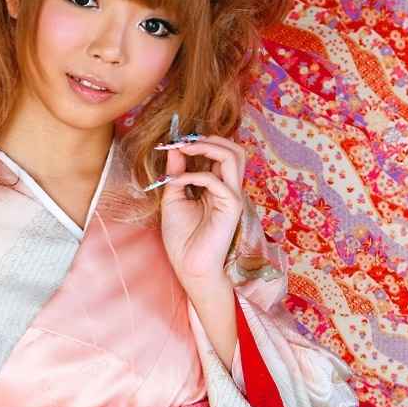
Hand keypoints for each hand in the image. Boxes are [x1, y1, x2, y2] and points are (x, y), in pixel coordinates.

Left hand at [155, 134, 245, 294]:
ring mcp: (233, 196)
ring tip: (184, 148)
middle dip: (208, 138)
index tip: (173, 142)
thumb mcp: (173, 198)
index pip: (218, 153)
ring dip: (207, 146)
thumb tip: (175, 148)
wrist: (189, 267)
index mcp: (217, 186)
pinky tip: (177, 182)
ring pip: (234, 156)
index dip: (198, 142)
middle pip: (234, 149)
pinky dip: (194, 175)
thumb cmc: (181, 238)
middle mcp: (228, 188)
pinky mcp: (232, 206)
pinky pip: (215, 180)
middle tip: (183, 140)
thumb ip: (177, 173)